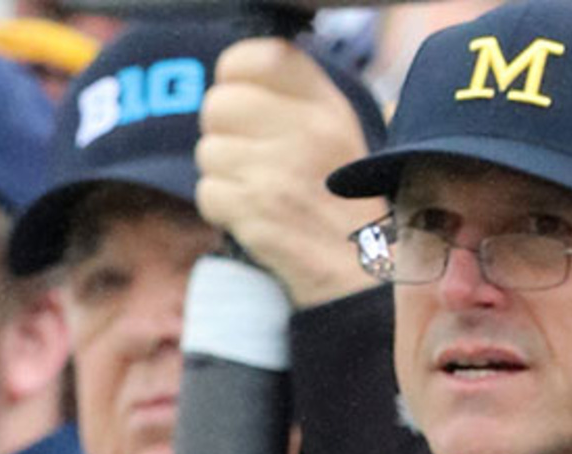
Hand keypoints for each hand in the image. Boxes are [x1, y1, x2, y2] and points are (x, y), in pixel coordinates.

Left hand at [195, 38, 385, 308]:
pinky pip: (208, 194)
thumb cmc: (346, 206)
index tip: (246, 101)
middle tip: (255, 160)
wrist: (364, 277)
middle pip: (218, 104)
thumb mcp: (340, 137)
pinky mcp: (255, 210)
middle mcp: (305, 131)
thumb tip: (236, 83)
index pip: (253, 58)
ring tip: (265, 195)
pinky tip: (259, 220)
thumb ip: (295, 102)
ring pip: (208, 152)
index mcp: (327, 106)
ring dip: (226, 177)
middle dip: (225, 134)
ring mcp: (278, 171)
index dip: (236, 78)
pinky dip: (225, 212)